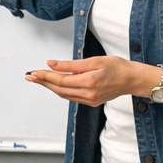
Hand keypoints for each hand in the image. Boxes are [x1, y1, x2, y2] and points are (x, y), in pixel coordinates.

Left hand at [26, 57, 145, 106]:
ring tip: (39, 79)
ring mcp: (89, 100)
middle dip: (43, 82)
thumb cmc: (117, 67)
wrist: (132, 79)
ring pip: (64, 94)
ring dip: (50, 87)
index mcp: (89, 82)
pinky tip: (55, 85)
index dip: (45, 76)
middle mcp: (88, 94)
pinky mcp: (91, 102)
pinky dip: (61, 90)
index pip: (60, 80)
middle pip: (59, 89)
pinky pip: (71, 97)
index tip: (34, 72)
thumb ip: (71, 64)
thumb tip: (52, 64)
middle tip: (30, 76)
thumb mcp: (93, 60)